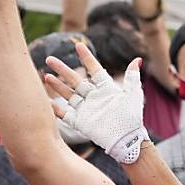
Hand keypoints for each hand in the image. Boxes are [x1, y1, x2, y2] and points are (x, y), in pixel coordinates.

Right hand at [45, 42, 148, 163]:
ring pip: (69, 94)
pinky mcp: (81, 122)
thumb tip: (137, 60)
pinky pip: (65, 114)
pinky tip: (46, 101)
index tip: (79, 45)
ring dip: (57, 86)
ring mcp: (86, 109)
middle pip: (75, 80)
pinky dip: (55, 108)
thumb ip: (132, 77)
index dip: (87, 58)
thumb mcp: (134, 95)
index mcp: (106, 89)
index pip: (94, 70)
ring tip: (46, 75)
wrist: (127, 139)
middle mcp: (94, 97)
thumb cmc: (132, 117)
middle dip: (62, 70)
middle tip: (50, 59)